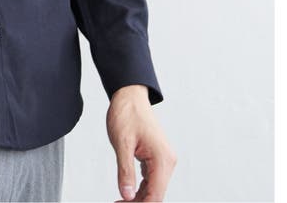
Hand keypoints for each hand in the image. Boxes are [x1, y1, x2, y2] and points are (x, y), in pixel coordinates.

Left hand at [107, 85, 176, 201]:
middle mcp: (167, 161)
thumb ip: (125, 171)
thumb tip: (127, 196)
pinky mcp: (156, 157)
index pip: (156, 195)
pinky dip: (140, 188)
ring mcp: (163, 159)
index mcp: (162, 158)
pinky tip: (127, 192)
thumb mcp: (122, 143)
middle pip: (156, 194)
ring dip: (138, 198)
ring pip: (153, 188)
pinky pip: (151, 179)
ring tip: (119, 202)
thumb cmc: (126, 113)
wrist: (129, 95)